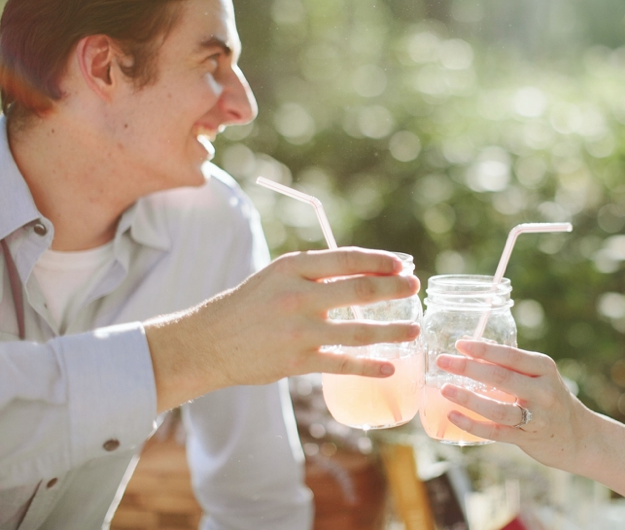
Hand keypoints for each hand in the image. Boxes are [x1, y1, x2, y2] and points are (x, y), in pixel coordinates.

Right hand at [146, 248, 419, 411]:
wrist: (210, 342)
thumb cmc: (251, 304)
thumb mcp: (278, 275)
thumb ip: (316, 272)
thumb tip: (368, 271)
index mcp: (293, 267)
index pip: (347, 259)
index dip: (380, 260)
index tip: (402, 264)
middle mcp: (297, 296)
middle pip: (358, 290)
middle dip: (393, 288)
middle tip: (415, 288)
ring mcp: (299, 331)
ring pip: (357, 331)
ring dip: (392, 330)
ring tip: (414, 330)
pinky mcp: (297, 362)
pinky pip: (342, 364)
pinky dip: (369, 366)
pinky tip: (390, 366)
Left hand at [436, 340, 591, 471]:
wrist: (580, 436)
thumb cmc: (550, 398)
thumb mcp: (540, 375)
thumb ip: (513, 365)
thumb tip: (474, 349)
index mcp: (544, 368)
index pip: (510, 355)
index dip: (483, 349)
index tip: (459, 344)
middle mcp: (543, 391)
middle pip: (500, 377)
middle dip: (468, 368)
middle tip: (442, 361)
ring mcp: (536, 417)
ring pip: (497, 408)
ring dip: (468, 398)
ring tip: (444, 389)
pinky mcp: (528, 439)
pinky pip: (496, 432)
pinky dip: (472, 424)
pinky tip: (454, 416)